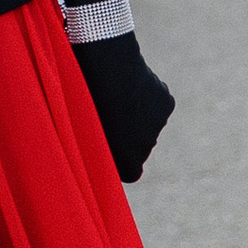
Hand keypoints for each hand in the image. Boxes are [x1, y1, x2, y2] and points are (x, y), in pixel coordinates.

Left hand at [69, 37, 174, 183]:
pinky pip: (156, 102)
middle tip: (106, 113)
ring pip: (148, 121)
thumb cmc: (87, 106)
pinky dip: (147, 94)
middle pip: (138, 145)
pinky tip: (130, 83)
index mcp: (130, 164)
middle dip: (127, 134)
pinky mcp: (167, 104)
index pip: (130, 171)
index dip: (118, 158)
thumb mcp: (80, 135)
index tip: (103, 145)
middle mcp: (149, 148)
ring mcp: (160, 125)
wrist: (110, 75)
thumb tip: (83, 155)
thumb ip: (90, 149)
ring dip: (136, 112)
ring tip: (116, 94)